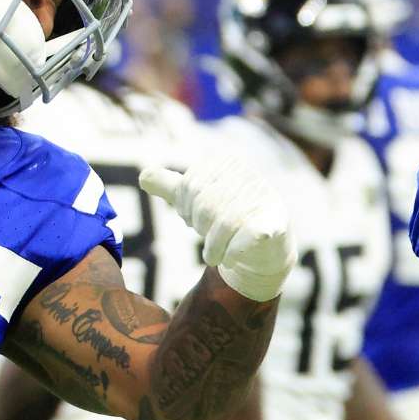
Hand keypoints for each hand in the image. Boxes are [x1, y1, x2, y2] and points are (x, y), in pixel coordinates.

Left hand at [141, 159, 293, 301]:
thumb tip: (143, 176)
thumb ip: (170, 186)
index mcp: (225, 162)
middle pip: (203, 205)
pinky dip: (232, 253)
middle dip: (200, 226)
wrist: (261, 248)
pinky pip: (244, 238)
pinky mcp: (275, 223)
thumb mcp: (194, 199)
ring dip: (213, 247)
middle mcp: (249, 175)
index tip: (198, 217)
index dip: (186, 209)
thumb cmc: (223, 217)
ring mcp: (265, 198)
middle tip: (209, 234)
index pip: (188, 186)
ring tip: (216, 253)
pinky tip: (233, 257)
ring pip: (222, 224)